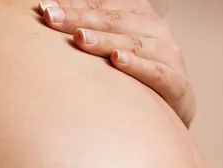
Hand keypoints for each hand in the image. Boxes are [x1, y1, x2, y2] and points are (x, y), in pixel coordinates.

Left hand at [38, 0, 195, 127]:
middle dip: (80, 19)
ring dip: (105, 40)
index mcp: (140, 15)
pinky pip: (156, 72)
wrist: (175, 103)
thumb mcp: (118, 48)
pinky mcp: (176, 83)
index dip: (75, 5)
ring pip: (133, 43)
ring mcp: (168, 55)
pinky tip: (117, 61)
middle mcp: (156, 30)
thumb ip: (95, 33)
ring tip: (79, 39)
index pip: (103, 6)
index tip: (45, 8)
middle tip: (51, 19)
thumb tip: (54, 19)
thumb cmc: (138, 76)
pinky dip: (137, 66)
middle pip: (115, 21)